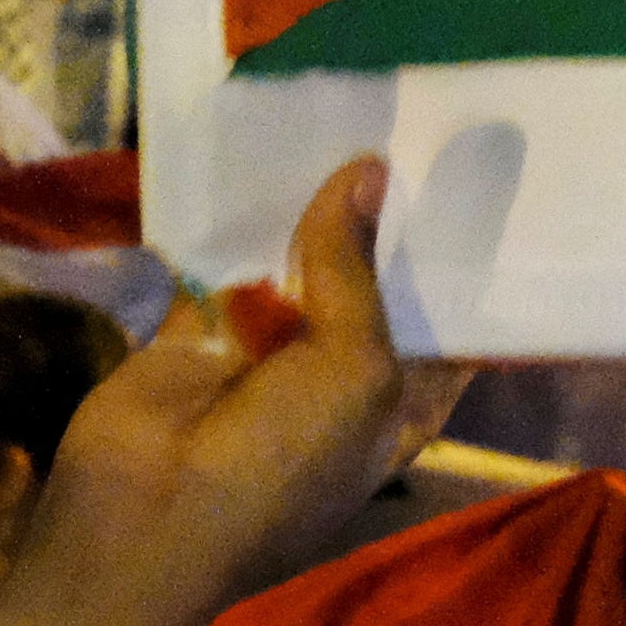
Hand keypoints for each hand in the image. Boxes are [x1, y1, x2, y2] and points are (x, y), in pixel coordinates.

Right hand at [18, 159, 468, 625]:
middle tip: (418, 121)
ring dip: (308, 207)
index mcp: (396, 404)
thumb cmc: (283, 460)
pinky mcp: (198, 330)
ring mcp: (265, 352)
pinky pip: (221, 261)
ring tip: (344, 112)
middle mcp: (337, 376)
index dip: (459, 267)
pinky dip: (230, 218)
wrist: (148, 513)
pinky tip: (254, 146)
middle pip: (368, 286)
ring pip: (296, 266)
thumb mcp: (352, 368)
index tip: (477, 183)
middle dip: (383, 220)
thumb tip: (370, 169)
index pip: (443, 329)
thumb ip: (356, 269)